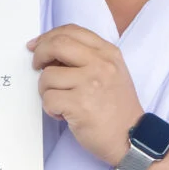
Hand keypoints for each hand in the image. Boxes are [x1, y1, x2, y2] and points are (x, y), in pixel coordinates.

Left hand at [30, 24, 144, 166]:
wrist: (132, 138)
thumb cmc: (117, 108)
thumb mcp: (112, 72)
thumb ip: (86, 58)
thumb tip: (50, 51)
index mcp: (108, 53)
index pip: (72, 31)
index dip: (48, 36)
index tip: (37, 46)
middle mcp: (101, 64)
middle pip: (57, 44)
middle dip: (39, 54)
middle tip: (36, 66)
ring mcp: (90, 84)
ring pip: (48, 75)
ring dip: (45, 90)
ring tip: (59, 101)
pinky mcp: (80, 105)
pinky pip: (48, 99)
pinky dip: (50, 109)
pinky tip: (63, 114)